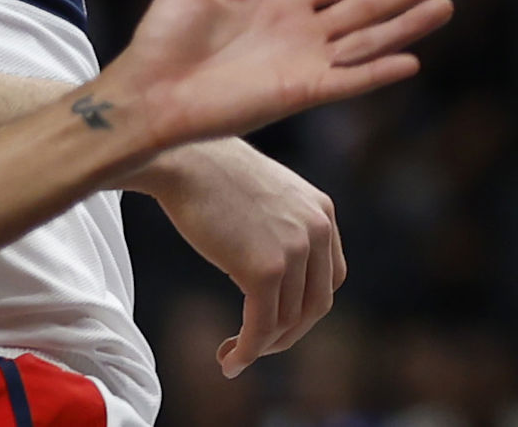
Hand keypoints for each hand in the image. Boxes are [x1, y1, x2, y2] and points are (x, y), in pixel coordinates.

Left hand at [90, 0, 450, 162]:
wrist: (145, 95)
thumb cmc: (160, 41)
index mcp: (280, 2)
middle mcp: (300, 32)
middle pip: (367, 6)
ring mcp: (304, 63)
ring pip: (369, 39)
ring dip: (407, 25)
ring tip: (445, 7)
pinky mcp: (299, 93)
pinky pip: (349, 81)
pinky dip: (379, 71)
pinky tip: (411, 60)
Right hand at [138, 139, 346, 373]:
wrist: (187, 159)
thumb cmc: (214, 177)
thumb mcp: (267, 200)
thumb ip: (281, 231)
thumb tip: (270, 278)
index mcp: (322, 212)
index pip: (331, 278)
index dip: (304, 309)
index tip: (273, 323)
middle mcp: (318, 229)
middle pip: (316, 305)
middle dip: (286, 335)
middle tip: (253, 349)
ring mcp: (295, 249)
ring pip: (289, 321)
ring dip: (262, 348)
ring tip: (233, 356)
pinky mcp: (265, 268)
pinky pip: (263, 326)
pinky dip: (248, 350)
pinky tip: (229, 359)